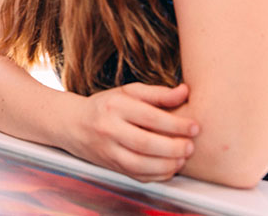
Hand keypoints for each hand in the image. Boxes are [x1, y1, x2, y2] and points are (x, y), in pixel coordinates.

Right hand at [68, 83, 199, 182]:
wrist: (73, 124)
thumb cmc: (105, 106)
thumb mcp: (127, 92)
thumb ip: (157, 93)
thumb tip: (185, 91)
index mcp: (115, 106)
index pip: (149, 117)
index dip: (176, 124)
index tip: (194, 126)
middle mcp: (109, 129)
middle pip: (146, 144)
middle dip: (173, 147)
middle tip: (191, 146)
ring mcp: (108, 151)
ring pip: (141, 164)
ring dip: (168, 164)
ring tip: (183, 157)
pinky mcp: (112, 166)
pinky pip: (139, 176)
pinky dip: (158, 175)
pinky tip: (170, 166)